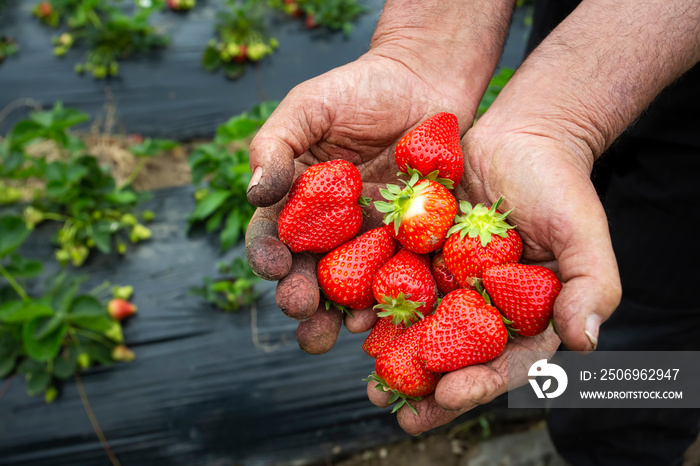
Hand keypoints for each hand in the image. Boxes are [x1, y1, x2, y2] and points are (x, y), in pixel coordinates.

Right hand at [245, 53, 478, 352]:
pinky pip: (399, 278)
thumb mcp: (309, 107)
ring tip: (339, 331)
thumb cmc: (360, 88)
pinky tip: (384, 316)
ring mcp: (372, 241)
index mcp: (298, 203)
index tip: (274, 264)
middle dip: (300, 299)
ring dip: (340, 315)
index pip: (272, 237)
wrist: (426, 80)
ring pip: (350, 290)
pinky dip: (390, 301)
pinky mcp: (412, 244)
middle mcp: (331, 230)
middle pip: (307, 275)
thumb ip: (276, 144)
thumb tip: (254, 194)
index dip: (267, 255)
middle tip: (301, 311)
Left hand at [368, 96, 622, 432]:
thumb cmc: (559, 183)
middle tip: (398, 410)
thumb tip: (586, 341)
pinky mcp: (420, 256)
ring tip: (372, 384)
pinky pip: (397, 286)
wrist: (520, 136)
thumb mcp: (583, 231)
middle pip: (457, 358)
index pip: (505, 362)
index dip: (479, 383)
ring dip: (396, 359)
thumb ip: (592, 284)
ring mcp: (450, 283)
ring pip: (421, 329)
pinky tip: (354, 323)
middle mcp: (484, 306)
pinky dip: (377, 307)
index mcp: (525, 314)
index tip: (448, 396)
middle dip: (428, 387)